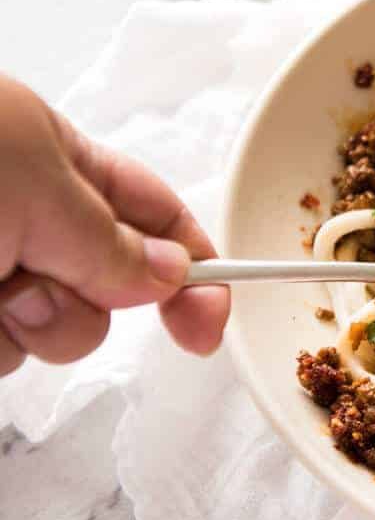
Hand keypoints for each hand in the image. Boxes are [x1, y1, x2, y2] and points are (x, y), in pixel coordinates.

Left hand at [0, 75, 229, 374]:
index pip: (158, 217)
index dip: (196, 266)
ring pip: (56, 332)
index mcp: (60, 162)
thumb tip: (170, 275)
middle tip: (46, 277)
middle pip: (112, 288)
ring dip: (35, 325)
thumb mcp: (34, 182)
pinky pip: (5, 357)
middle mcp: (30, 219)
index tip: (209, 323)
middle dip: (94, 301)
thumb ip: (110, 239)